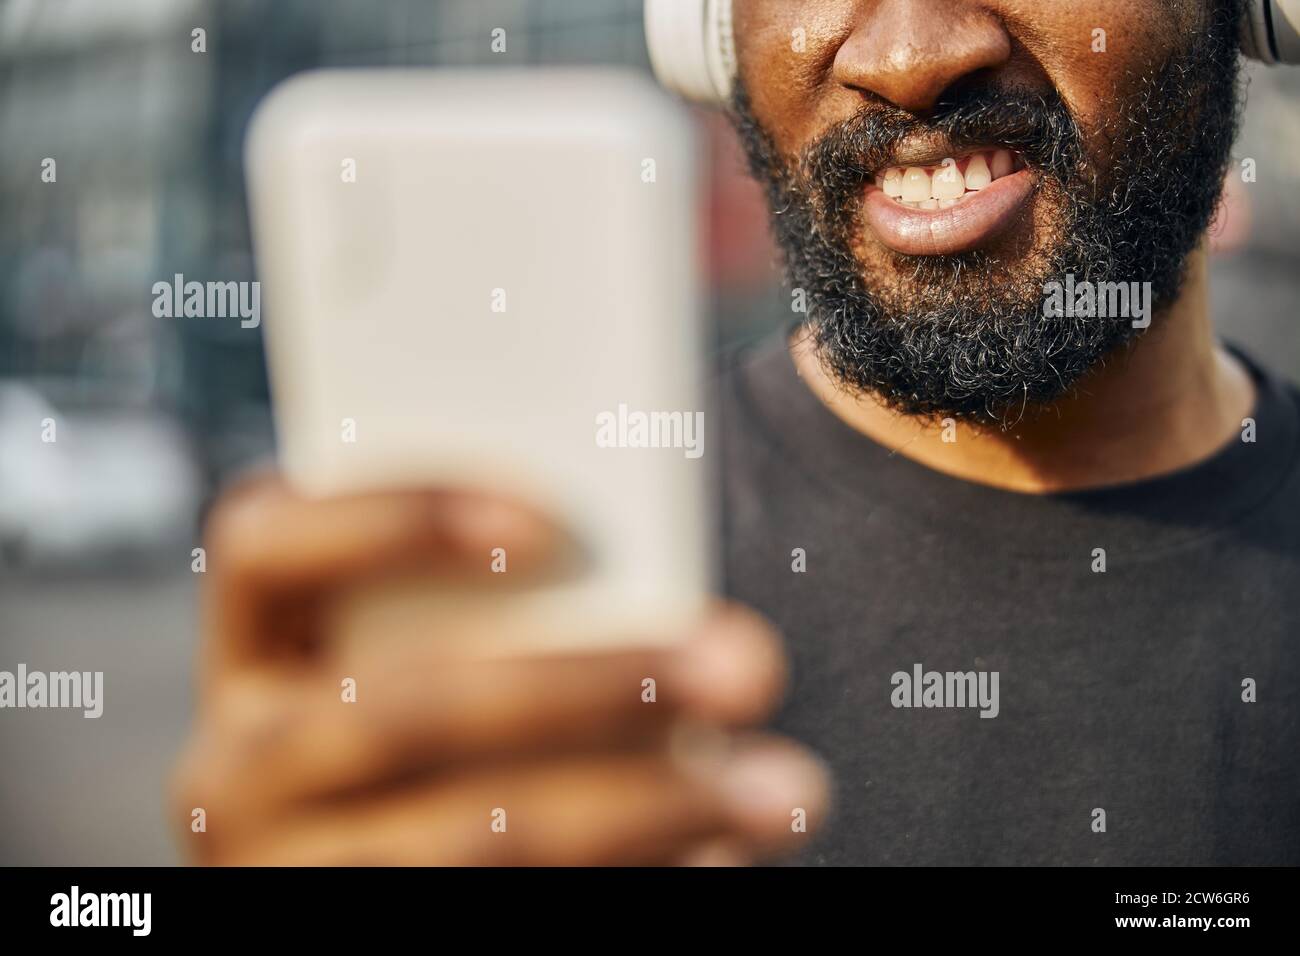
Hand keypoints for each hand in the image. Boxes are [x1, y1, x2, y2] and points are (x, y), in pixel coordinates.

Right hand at [171, 474, 827, 864]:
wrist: (382, 866)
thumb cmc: (445, 723)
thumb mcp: (429, 652)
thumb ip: (498, 602)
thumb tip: (652, 580)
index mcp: (250, 655)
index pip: (266, 545)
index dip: (393, 517)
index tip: (546, 522)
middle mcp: (237, 771)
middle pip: (405, 710)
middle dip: (591, 684)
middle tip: (746, 663)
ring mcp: (292, 873)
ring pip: (472, 842)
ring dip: (644, 808)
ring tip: (780, 788)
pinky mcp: (364, 934)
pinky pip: (507, 915)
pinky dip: (633, 882)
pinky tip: (719, 856)